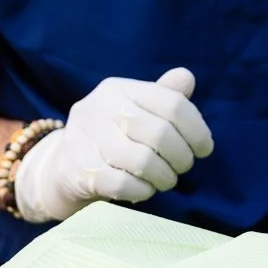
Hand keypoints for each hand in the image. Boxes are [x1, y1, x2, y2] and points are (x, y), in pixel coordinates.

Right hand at [13, 68, 213, 223]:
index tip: (204, 149)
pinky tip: (146, 189)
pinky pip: (123, 183)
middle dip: (181, 157)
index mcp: (119, 88)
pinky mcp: (77, 169)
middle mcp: (99, 107)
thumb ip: (163, 96)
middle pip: (160, 133)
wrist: (63, 168)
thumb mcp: (136, 111)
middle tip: (183, 167)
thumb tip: (186, 77)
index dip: (197, 129)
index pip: (172, 104)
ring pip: (143, 161)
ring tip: (166, 179)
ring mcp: (84, 138)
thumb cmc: (112, 137)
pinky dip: (143, 190)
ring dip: (164, 176)